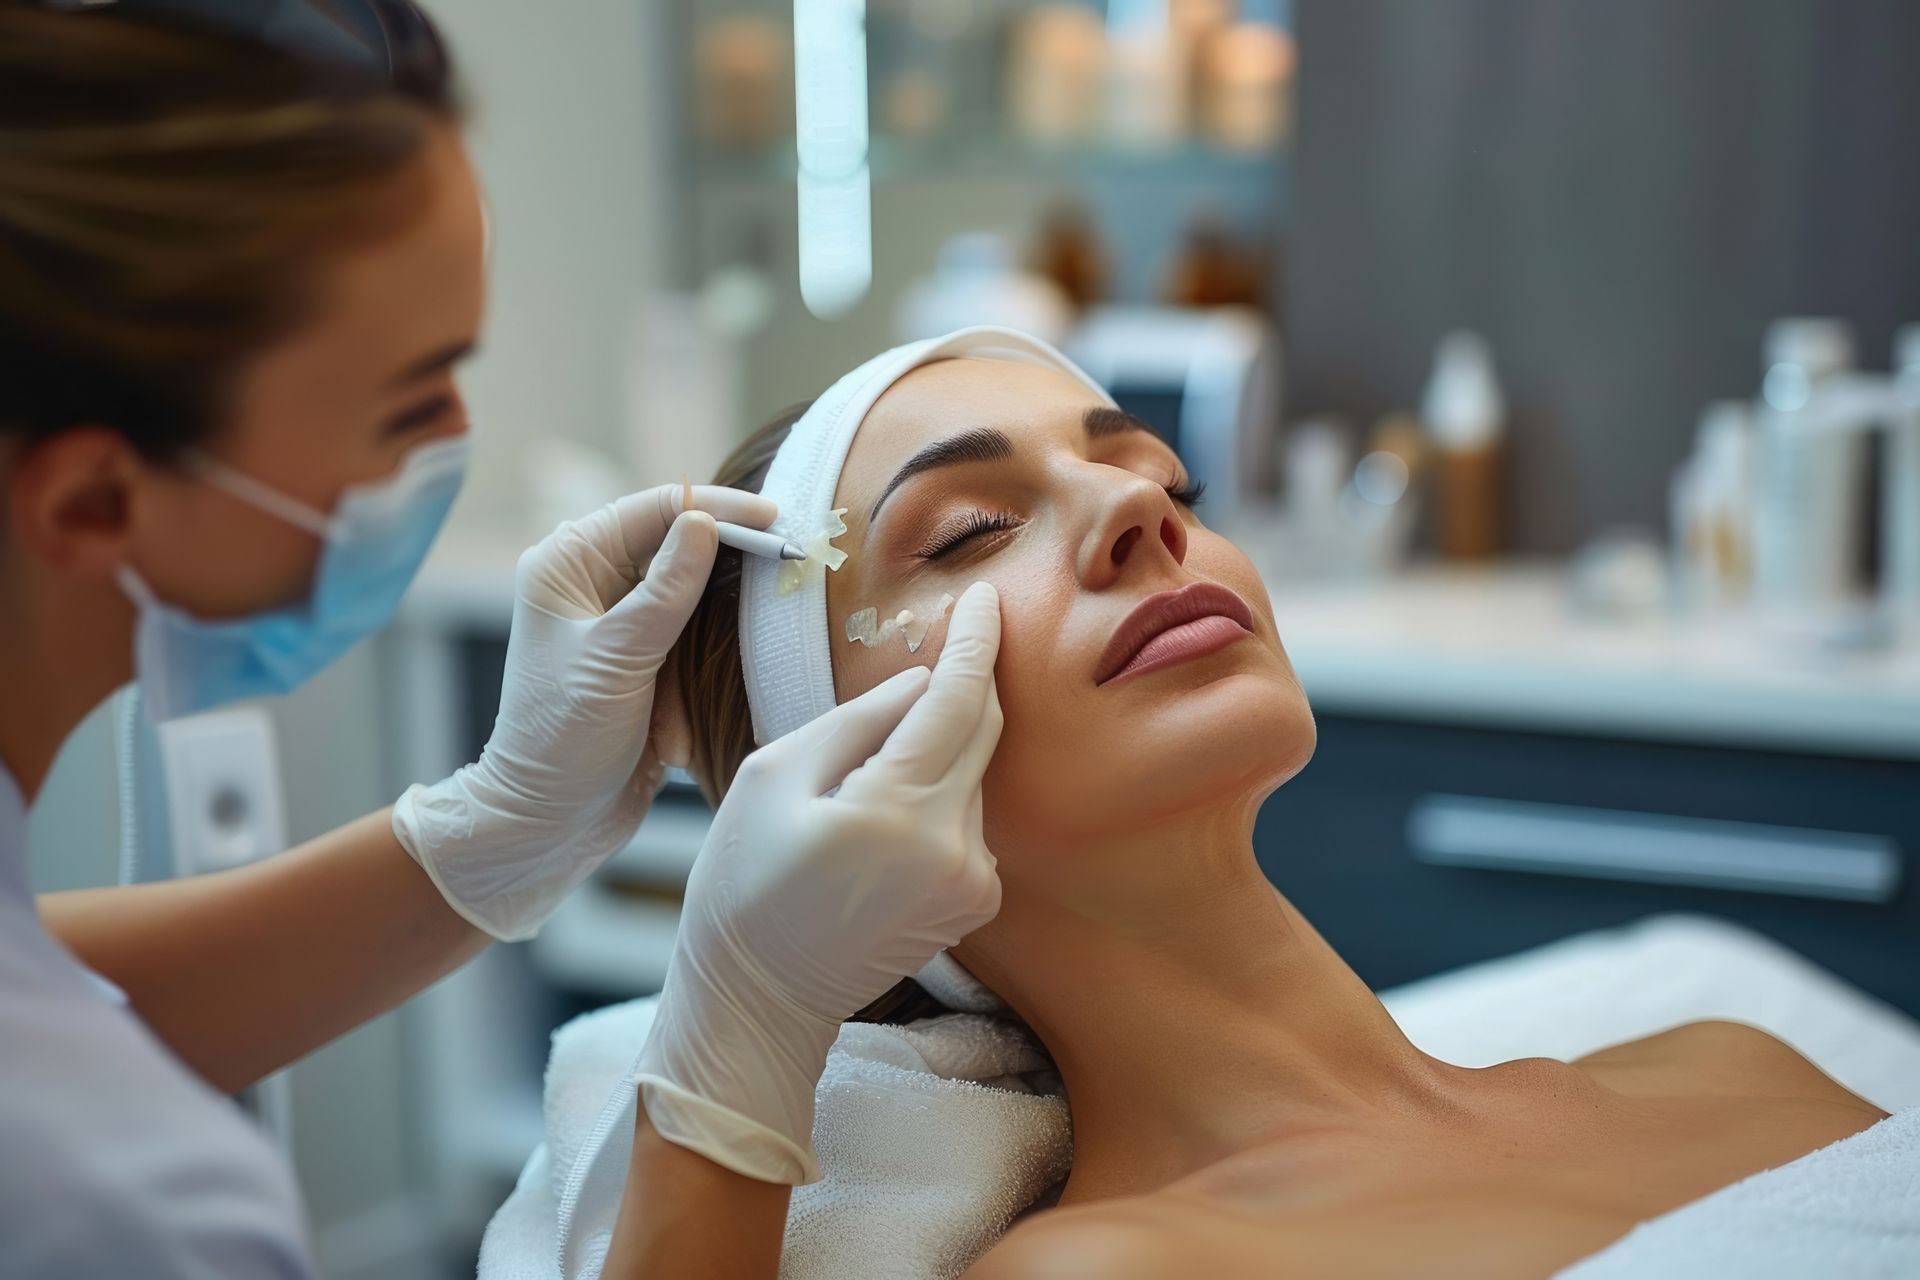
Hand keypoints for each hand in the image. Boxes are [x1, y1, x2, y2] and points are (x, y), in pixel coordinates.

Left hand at [392, 483, 775, 940]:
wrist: (548, 823)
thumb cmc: (563, 740)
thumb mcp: (618, 660)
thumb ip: (665, 591)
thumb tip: (703, 521)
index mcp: (568, 563)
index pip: (656, 510)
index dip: (719, 511)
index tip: (777, 522)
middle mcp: (590, 581)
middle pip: (679, 544)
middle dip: (730, 565)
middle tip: (789, 568)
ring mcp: (616, 619)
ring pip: (695, 593)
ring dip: (718, 627)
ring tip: (747, 642)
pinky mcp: (642, 658)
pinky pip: (694, 638)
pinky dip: (706, 666)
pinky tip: (690, 712)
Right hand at [634, 581, 1004, 1183]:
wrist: (761, 996)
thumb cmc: (745, 880)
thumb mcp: (774, 777)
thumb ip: (858, 719)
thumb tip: (924, 680)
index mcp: (896, 812)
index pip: (957, 702)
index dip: (974, 642)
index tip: (985, 598)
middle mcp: (953, 847)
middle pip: (983, 732)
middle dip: (969, 678)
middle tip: (953, 630)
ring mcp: (972, 880)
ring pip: (975, 773)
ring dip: (943, 743)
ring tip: (868, 766)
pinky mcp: (975, 901)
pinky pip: (970, 816)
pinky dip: (942, 791)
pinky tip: (887, 809)